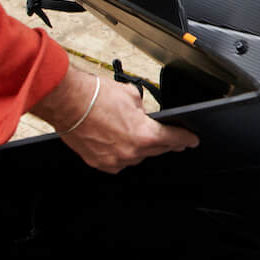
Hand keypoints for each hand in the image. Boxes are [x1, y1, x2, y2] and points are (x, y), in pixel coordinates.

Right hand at [31, 70, 198, 173]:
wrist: (68, 102)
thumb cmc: (96, 96)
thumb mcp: (132, 96)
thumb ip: (143, 111)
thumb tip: (143, 115)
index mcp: (145, 135)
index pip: (174, 139)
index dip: (186, 139)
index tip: (192, 140)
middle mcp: (131, 151)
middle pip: (157, 149)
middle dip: (165, 143)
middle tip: (172, 140)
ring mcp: (114, 160)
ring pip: (136, 156)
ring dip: (139, 147)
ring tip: (132, 132)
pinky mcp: (99, 163)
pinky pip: (118, 161)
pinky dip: (122, 153)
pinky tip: (118, 141)